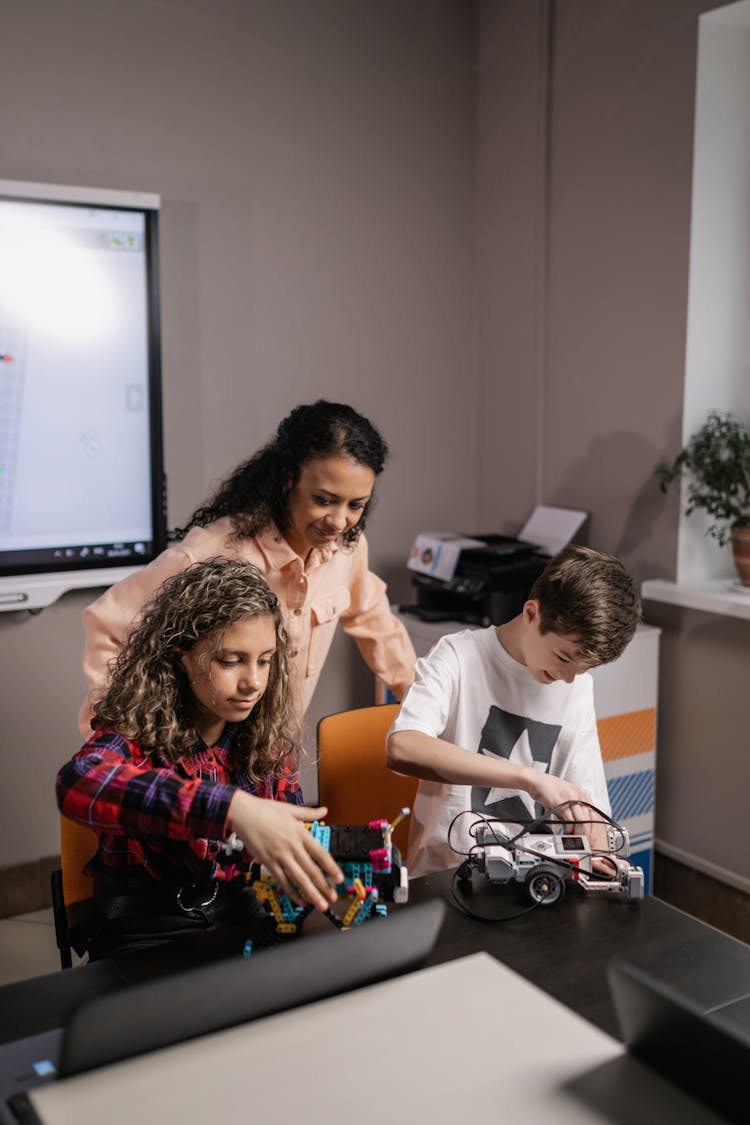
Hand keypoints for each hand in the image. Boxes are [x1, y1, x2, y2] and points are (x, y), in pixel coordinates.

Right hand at [227, 793, 342, 911]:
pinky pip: (283, 881)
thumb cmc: (264, 810)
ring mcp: (280, 857)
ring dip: (312, 894)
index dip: (332, 868)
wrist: (243, 813)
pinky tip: (299, 901)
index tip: (339, 878)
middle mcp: (292, 847)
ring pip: (299, 879)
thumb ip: (309, 813)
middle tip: (333, 897)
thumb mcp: (290, 809)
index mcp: (300, 833)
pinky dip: (292, 893)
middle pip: (312, 870)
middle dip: (324, 886)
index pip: (320, 854)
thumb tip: (323, 810)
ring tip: (321, 904)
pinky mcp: (269, 863)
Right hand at [523, 771, 608, 847]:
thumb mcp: (567, 799)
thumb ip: (573, 812)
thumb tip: (577, 829)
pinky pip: (569, 819)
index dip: (594, 829)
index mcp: (583, 795)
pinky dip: (568, 828)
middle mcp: (579, 795)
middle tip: (583, 843)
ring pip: (581, 821)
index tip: (592, 839)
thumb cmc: (550, 790)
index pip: (595, 815)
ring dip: (577, 833)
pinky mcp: (561, 802)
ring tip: (574, 839)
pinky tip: (565, 832)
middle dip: (587, 834)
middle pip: (589, 819)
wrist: (537, 781)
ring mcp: (571, 798)